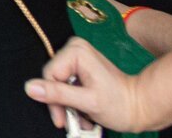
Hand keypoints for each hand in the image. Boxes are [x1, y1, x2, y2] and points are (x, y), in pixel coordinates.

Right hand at [26, 38, 144, 133]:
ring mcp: (78, 58)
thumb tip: (29, 87)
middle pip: (53, 80)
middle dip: (61, 104)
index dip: (53, 100)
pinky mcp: (81, 68)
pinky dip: (73, 102)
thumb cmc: (120, 104)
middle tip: (70, 122)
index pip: (49, 76)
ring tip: (81, 121)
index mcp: (76, 52)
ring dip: (68, 106)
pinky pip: (67, 86)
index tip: (62, 120)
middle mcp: (75, 49)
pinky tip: (84, 114)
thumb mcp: (88, 102)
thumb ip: (58, 94)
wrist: (142, 107)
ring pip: (59, 85)